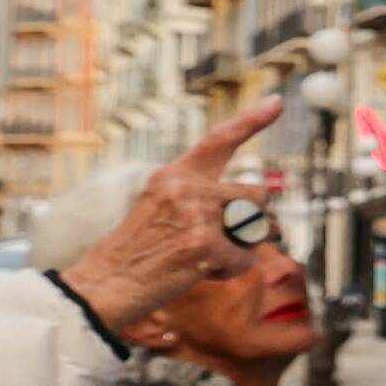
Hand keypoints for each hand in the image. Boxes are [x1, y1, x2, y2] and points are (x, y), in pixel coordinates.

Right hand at [59, 100, 286, 337]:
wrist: (107, 284)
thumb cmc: (137, 251)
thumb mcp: (160, 207)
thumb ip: (202, 198)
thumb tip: (259, 210)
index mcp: (174, 174)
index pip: (219, 140)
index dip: (253, 121)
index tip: (278, 102)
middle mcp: (187, 188)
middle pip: (256, 194)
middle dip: (255, 218)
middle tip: (236, 237)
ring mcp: (196, 216)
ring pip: (256, 226)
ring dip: (244, 245)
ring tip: (210, 255)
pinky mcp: (204, 246)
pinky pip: (244, 261)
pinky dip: (230, 271)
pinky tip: (201, 272)